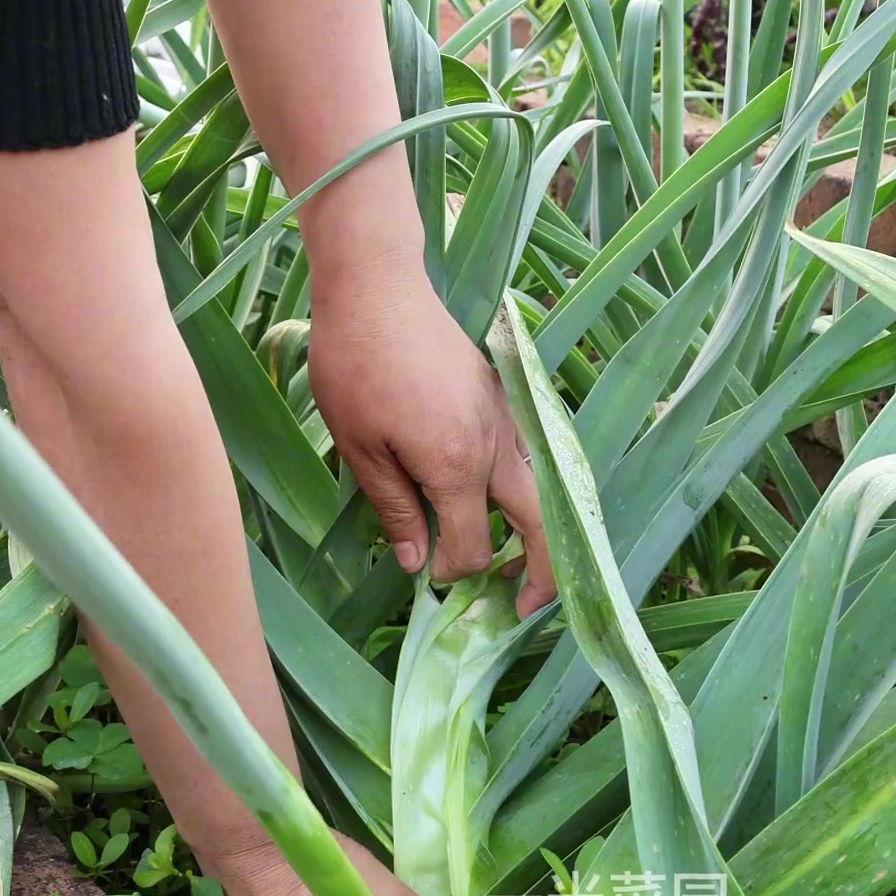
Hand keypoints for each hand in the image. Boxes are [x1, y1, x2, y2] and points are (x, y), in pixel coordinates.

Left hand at [308, 263, 555, 616]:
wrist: (377, 287)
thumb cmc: (356, 366)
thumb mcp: (362, 449)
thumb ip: (396, 509)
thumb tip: (416, 562)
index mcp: (458, 466)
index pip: (472, 545)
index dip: (452, 571)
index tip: (429, 581)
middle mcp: (495, 446)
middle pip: (538, 524)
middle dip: (539, 574)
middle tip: (525, 607)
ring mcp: (505, 418)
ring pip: (538, 490)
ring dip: (535, 532)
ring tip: (517, 563)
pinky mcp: (500, 397)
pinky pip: (524, 458)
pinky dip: (522, 492)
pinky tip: (498, 501)